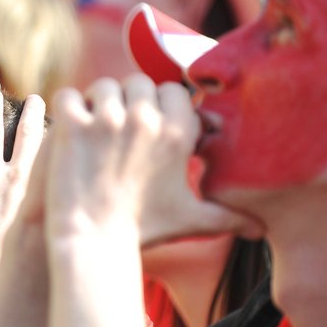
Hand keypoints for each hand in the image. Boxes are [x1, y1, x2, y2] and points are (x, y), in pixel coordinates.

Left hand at [0, 82, 46, 258]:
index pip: (47, 148)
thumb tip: (67, 211)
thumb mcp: (42, 232)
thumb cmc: (16, 258)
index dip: (51, 128)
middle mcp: (13, 177)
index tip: (54, 115)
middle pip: (21, 133)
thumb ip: (50, 214)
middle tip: (28, 94)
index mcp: (34, 188)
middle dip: (25, 110)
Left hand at [41, 75, 260, 247]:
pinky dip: (66, 108)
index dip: (158, 105)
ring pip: (103, 85)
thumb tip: (261, 230)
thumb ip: (227, 216)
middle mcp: (146, 119)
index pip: (172, 91)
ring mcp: (107, 119)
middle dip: (128, 100)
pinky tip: (67, 130)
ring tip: (91, 129)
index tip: (147, 123)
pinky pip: (68, 96)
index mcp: (177, 133)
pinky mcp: (73, 125)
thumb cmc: (141, 231)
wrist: (92, 244)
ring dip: (96, 102)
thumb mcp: (191, 220)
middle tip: (116, 127)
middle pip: (138, 82)